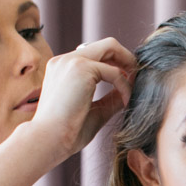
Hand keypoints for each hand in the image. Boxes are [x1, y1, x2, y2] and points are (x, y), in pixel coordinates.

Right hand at [30, 37, 134, 159]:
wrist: (48, 140)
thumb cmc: (66, 133)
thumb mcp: (94, 111)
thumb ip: (110, 98)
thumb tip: (127, 90)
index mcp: (62, 69)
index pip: (94, 55)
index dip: (114, 64)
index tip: (127, 81)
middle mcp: (65, 60)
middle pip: (105, 44)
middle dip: (126, 58)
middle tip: (137, 77)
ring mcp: (72, 61)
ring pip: (110, 47)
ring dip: (128, 63)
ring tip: (135, 84)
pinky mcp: (81, 68)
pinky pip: (114, 72)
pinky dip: (124, 85)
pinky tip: (126, 100)